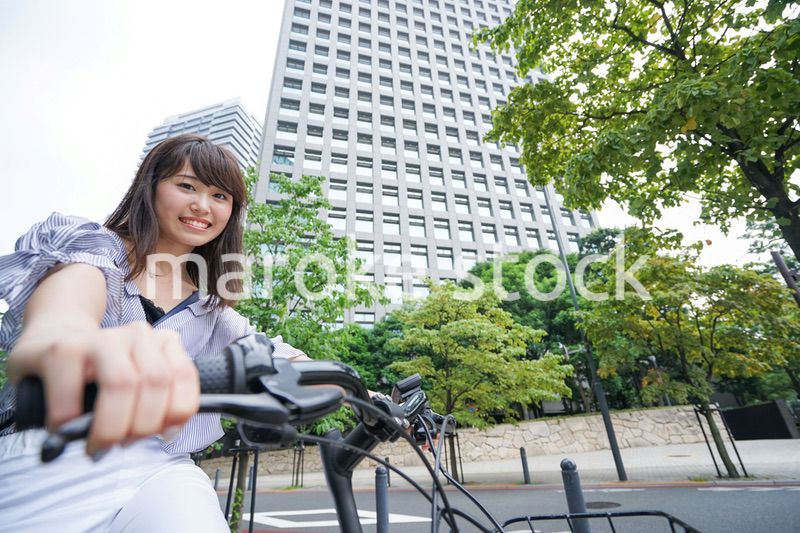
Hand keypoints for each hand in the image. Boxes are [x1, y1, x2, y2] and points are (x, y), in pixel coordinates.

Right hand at [8, 321, 198, 454]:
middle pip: (155, 381)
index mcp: (162, 343)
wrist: (47, 344)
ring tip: (99, 444)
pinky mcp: (62, 349)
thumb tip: (167, 433)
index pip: (184, 375)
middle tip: (122, 443)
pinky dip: (69, 421)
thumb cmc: (97, 376)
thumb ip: (160, 401)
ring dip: (112, 427)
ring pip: (122, 383)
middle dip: (142, 425)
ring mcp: (100, 338)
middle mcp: (137, 335)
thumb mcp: (139, 384)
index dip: (178, 411)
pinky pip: (73, 394)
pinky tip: (65, 428)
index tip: (163, 434)